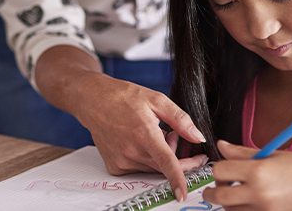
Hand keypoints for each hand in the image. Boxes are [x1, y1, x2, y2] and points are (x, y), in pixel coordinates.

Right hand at [73, 72, 207, 201]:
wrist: (93, 101)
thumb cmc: (123, 97)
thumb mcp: (157, 100)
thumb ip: (181, 120)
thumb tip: (197, 137)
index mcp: (144, 134)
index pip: (165, 162)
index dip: (177, 179)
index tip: (183, 193)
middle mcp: (131, 151)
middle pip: (164, 167)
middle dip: (178, 156)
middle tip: (174, 136)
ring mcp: (121, 161)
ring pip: (153, 168)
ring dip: (160, 157)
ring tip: (154, 134)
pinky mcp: (115, 166)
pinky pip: (139, 169)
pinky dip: (145, 159)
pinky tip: (140, 143)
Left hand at [203, 141, 291, 209]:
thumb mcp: (274, 155)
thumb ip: (243, 153)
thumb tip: (222, 146)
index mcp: (259, 171)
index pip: (220, 170)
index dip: (219, 170)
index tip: (224, 170)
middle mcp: (259, 193)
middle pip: (219, 195)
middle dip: (214, 191)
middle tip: (219, 188)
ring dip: (230, 204)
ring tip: (240, 195)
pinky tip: (252, 204)